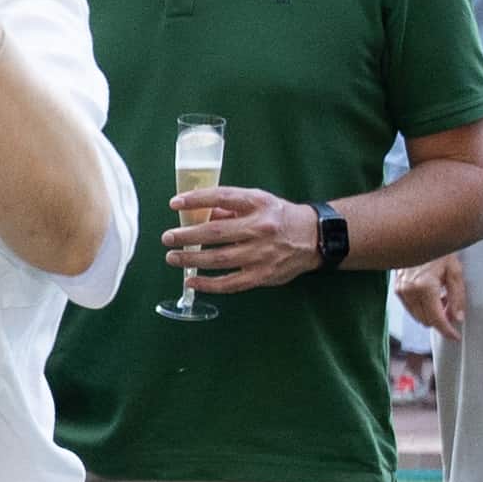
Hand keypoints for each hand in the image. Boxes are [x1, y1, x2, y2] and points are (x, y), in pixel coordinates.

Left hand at [166, 181, 318, 291]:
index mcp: (258, 204)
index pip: (222, 197)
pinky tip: (191, 281)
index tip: (174, 204)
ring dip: (191, 260)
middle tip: (168, 238)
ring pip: (219, 259)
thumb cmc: (280, 217)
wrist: (315, 237)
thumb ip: (230, 206)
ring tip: (172, 257)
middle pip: (216, 233)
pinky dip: (208, 284)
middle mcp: (261, 228)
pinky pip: (230, 283)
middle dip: (187, 236)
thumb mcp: (259, 201)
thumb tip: (200, 212)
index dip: (196, 200)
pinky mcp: (262, 275)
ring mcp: (262, 254)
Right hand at [395, 254, 467, 338]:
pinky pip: (410, 308)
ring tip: (442, 299)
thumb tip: (457, 318)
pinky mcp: (396, 288)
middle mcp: (409, 291)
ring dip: (431, 315)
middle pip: (426, 321)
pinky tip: (431, 295)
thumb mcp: (454, 271)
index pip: (436, 319)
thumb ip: (457, 297)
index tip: (456, 337)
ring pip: (417, 317)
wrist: (418, 234)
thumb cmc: (439, 249)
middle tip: (452, 309)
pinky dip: (422, 308)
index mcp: (425, 287)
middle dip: (440, 321)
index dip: (447, 331)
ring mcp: (400, 290)